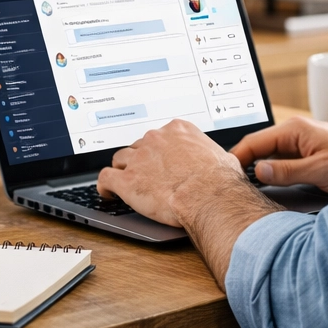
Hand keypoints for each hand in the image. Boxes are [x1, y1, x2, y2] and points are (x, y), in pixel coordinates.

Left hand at [97, 119, 248, 226]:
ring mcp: (139, 159)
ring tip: (125, 182)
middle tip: (146, 175)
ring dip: (123, 170)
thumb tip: (221, 162)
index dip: (158, 150)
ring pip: (121, 160)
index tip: (159, 159)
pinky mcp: (127, 181)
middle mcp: (155, 139)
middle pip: (138, 146)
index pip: (160, 136)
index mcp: (177, 130)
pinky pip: (106, 178)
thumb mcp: (222, 158)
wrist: (208, 196)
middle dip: (141, 161)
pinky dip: (105, 186)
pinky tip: (107, 193)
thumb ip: (212, 155)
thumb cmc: (219, 181)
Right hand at [230, 115, 327, 193]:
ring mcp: (300, 143)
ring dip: (257, 169)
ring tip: (242, 186)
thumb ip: (288, 171)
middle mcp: (294, 133)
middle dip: (243, 164)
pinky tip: (264, 185)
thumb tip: (259, 170)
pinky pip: (280, 162)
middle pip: (258, 148)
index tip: (224, 174)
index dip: (236, 158)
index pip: (253, 141)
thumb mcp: (320, 170)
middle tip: (229, 183)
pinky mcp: (306, 155)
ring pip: (268, 156)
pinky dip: (270, 172)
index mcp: (294, 129)